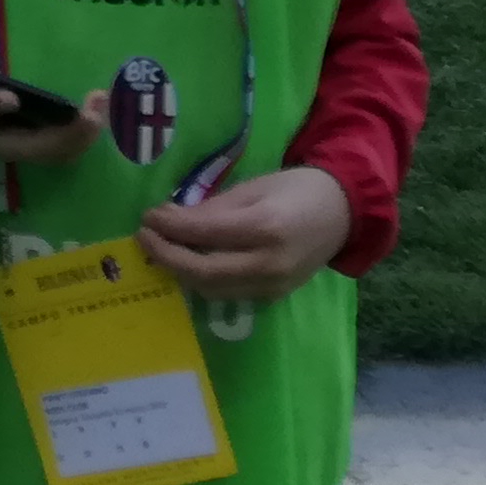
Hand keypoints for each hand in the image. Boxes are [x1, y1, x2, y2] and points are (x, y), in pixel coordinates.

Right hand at [0, 41, 104, 169]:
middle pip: (34, 148)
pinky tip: (94, 111)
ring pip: (52, 152)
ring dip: (81, 134)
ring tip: (101, 104)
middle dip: (68, 131)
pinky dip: (80, 133)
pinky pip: (58, 147)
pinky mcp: (24, 141)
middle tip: (93, 103)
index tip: (11, 97)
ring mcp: (11, 145)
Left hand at [138, 166, 351, 304]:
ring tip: (159, 251)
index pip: (203, 234)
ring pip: (212, 288)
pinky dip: (203, 280)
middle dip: (167, 256)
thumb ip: (213, 208)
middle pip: (203, 272)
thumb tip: (168, 219)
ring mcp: (272, 285)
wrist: (341, 213)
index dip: (169, 228)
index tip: (147, 217)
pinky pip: (228, 293)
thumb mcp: (253, 188)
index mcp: (264, 227)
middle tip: (143, 238)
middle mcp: (268, 263)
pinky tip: (186, 263)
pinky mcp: (273, 296)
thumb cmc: (296, 190)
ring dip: (180, 271)